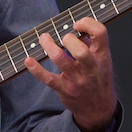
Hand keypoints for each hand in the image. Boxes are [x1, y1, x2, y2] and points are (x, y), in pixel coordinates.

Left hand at [24, 16, 117, 131]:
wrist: (99, 108)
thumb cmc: (98, 79)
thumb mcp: (103, 60)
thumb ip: (91, 43)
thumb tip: (75, 28)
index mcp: (102, 56)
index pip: (100, 33)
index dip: (87, 23)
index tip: (76, 24)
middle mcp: (91, 67)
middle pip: (80, 50)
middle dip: (68, 39)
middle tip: (63, 37)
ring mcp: (77, 79)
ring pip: (61, 60)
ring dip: (49, 46)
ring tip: (43, 39)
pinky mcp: (65, 89)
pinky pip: (48, 78)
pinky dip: (36, 69)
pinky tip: (28, 61)